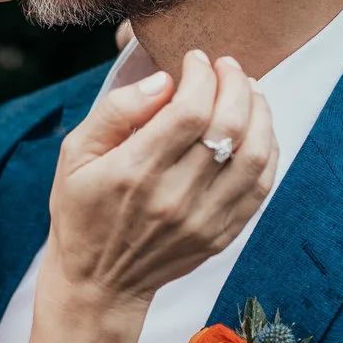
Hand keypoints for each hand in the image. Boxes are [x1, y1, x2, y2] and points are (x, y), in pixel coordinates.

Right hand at [48, 50, 278, 303]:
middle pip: (228, 126)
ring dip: (260, 113)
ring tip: (249, 91)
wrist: (99, 283)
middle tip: (227, 66)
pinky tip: (256, 129)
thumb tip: (163, 81)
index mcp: (134, 171)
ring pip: (254, 155)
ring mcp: (203, 219)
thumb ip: (116, 111)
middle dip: (235, 83)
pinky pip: (261, 186)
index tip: (197, 59)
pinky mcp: (221, 235)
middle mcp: (174, 197)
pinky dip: (268, 150)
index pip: (190, 110)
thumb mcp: (74, 154)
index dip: (202, 75)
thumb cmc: (82, 211)